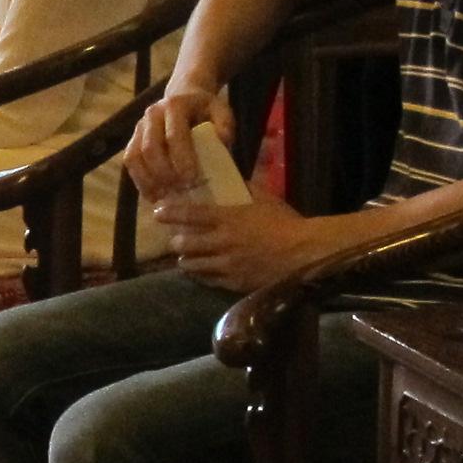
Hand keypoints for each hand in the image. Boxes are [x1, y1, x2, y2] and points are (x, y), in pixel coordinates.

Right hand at [125, 88, 230, 202]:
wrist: (183, 97)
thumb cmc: (204, 110)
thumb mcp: (220, 110)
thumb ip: (225, 124)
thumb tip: (223, 141)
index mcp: (174, 106)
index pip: (174, 135)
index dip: (182, 160)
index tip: (193, 179)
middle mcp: (152, 114)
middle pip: (150, 148)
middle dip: (165, 173)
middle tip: (181, 190)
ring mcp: (138, 127)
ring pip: (135, 157)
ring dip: (149, 181)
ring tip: (166, 197)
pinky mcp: (132, 140)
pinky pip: (130, 162)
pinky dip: (140, 181)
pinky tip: (154, 195)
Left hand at [151, 185, 329, 294]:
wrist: (305, 253)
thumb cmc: (286, 222)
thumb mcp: (266, 199)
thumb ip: (247, 189)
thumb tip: (236, 180)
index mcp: (228, 218)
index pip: (190, 214)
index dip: (171, 213)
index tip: (158, 212)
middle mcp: (222, 242)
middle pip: (185, 244)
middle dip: (177, 241)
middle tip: (176, 239)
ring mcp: (226, 265)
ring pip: (192, 265)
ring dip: (187, 260)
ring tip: (187, 257)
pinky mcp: (233, 283)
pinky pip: (208, 280)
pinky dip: (202, 275)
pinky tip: (202, 272)